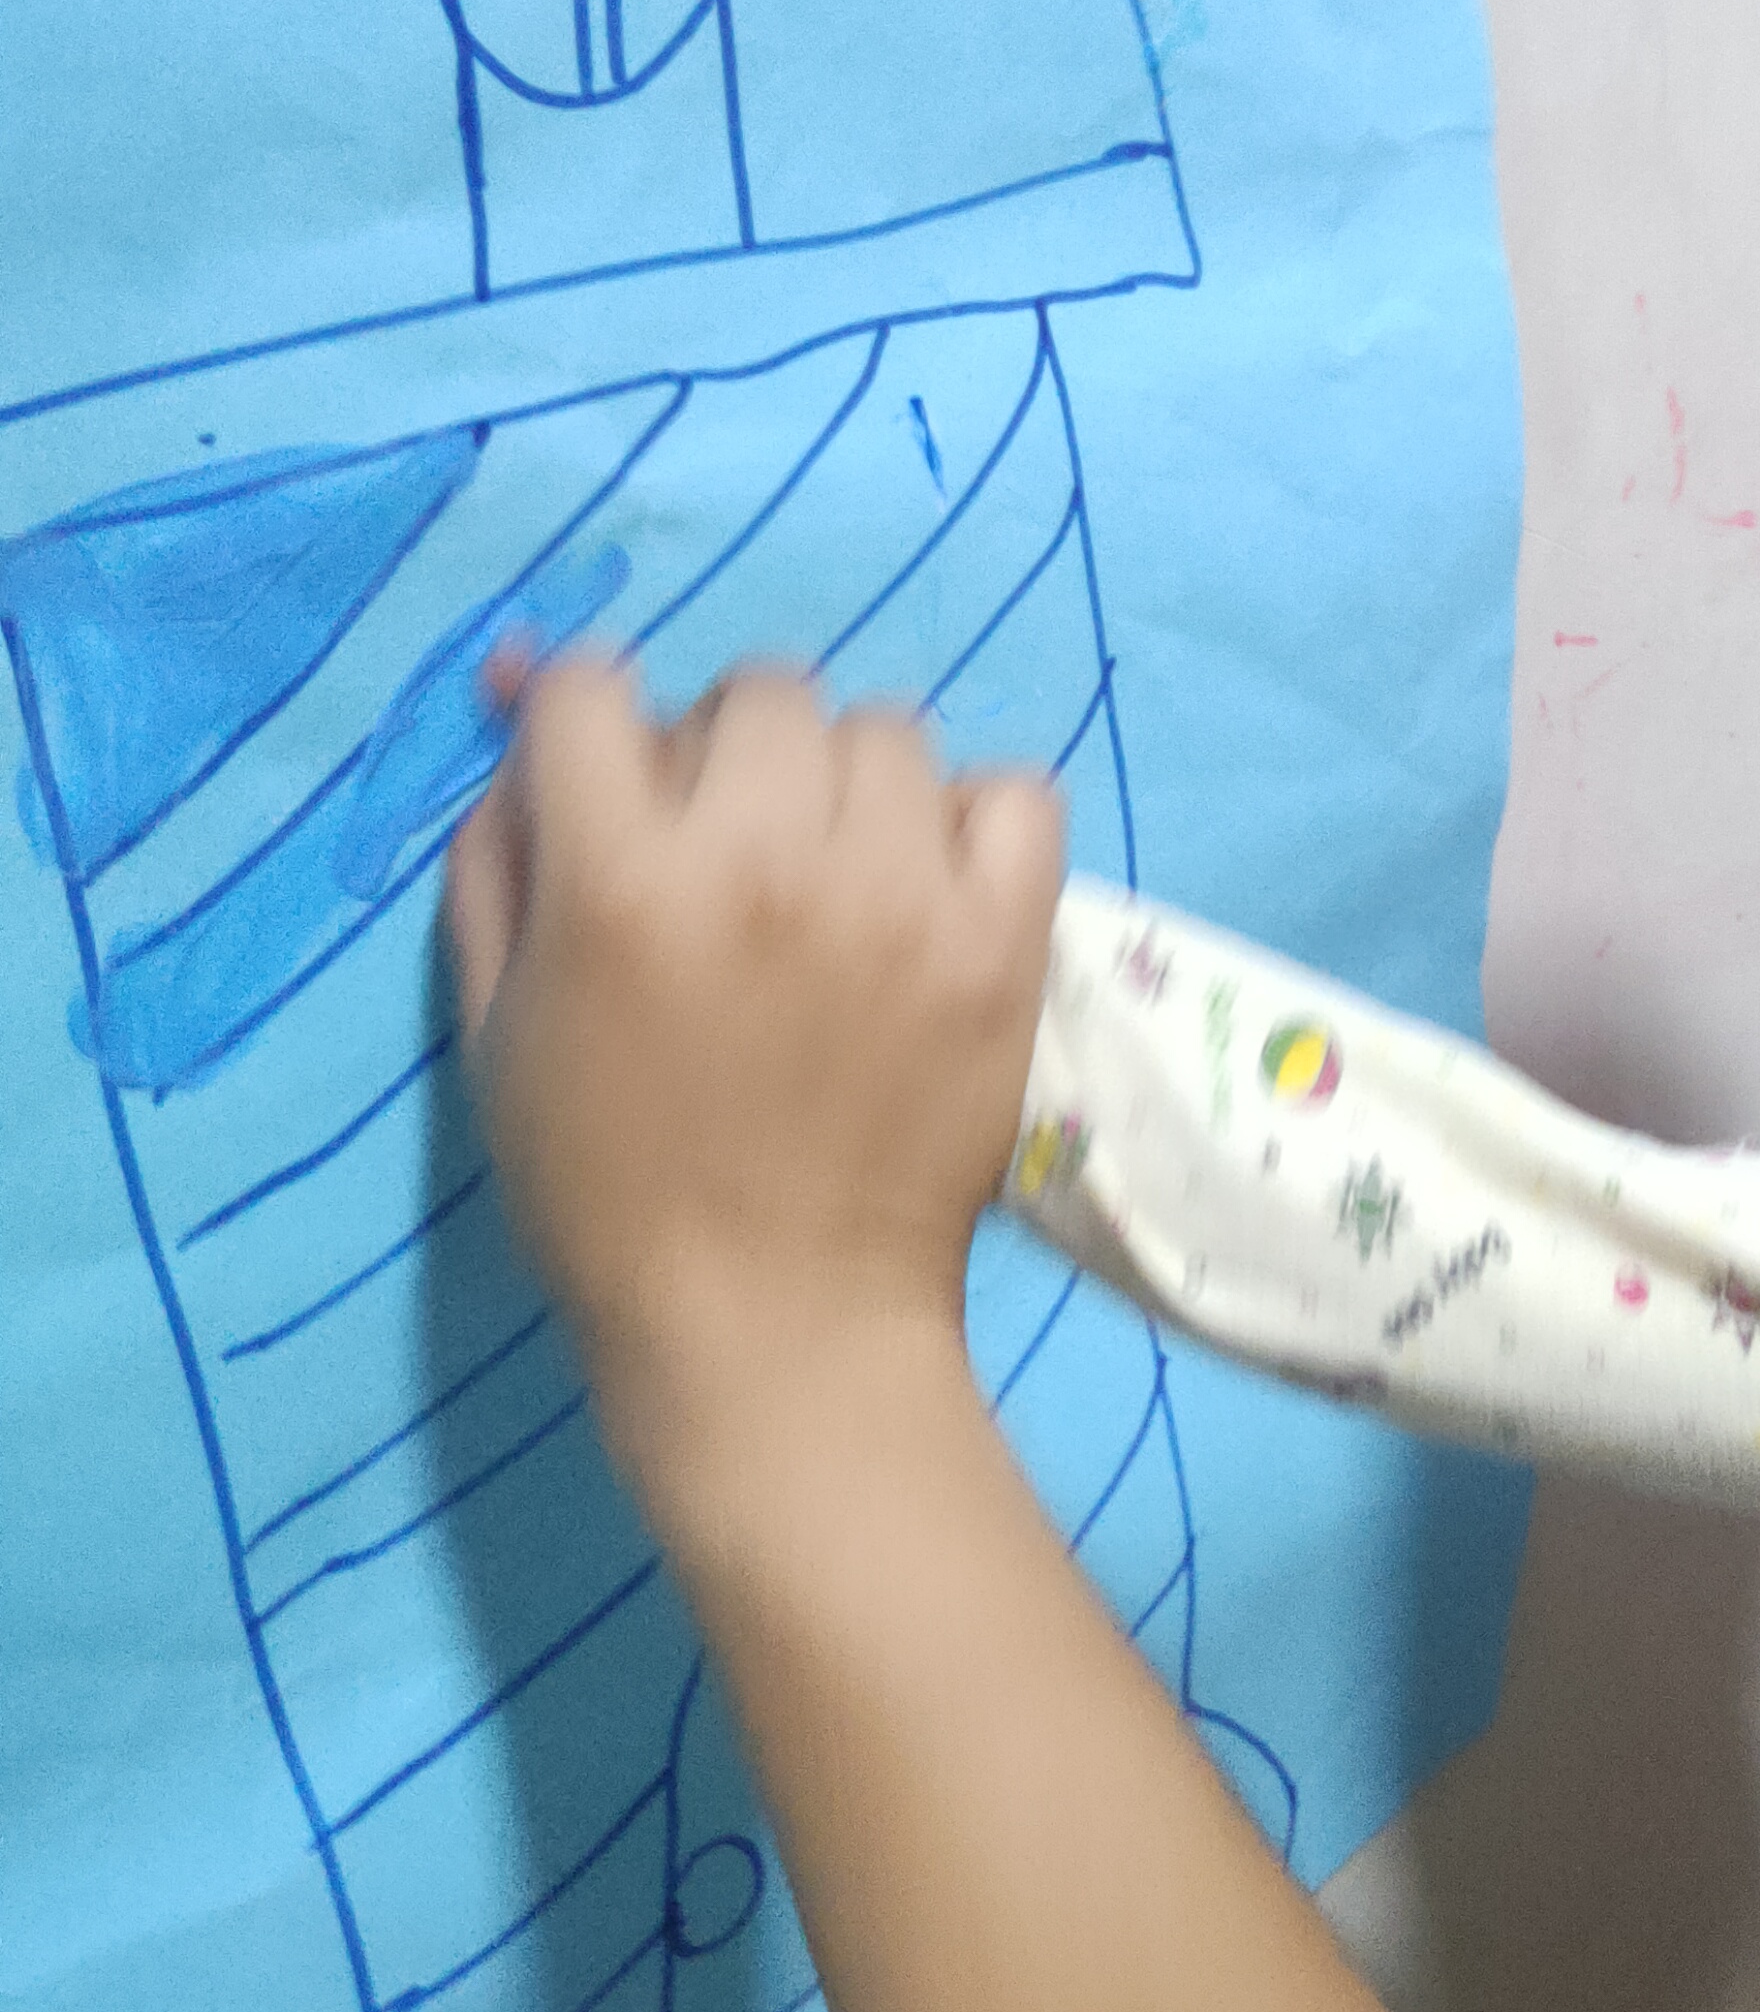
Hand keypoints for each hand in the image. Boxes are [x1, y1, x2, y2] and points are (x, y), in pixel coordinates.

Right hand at [444, 651, 1064, 1542]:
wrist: (775, 1323)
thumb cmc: (610, 1189)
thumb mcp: (496, 1027)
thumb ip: (500, 858)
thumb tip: (522, 709)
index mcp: (620, 881)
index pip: (592, 688)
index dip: (586, 725)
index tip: (609, 781)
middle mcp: (765, 859)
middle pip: (759, 690)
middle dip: (726, 748)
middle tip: (728, 843)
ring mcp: (900, 893)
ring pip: (884, 730)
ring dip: (848, 784)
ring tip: (837, 876)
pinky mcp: (1002, 939)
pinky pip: (1012, 792)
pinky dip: (974, 823)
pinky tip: (932, 888)